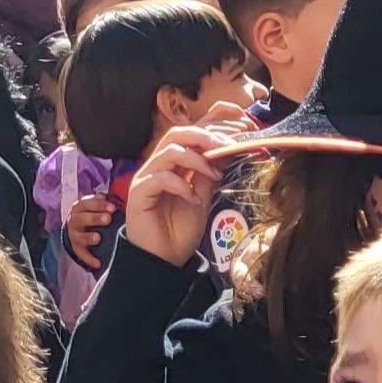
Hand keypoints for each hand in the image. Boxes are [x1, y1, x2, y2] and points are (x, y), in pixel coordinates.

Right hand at [65, 193, 118, 273]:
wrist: (78, 229)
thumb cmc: (93, 214)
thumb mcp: (96, 206)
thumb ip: (103, 201)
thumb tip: (108, 195)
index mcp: (79, 207)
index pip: (86, 203)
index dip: (99, 205)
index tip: (112, 207)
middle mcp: (74, 220)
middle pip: (82, 218)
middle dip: (95, 218)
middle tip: (108, 219)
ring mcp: (74, 235)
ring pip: (79, 236)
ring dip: (88, 237)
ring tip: (98, 238)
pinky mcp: (76, 248)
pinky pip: (81, 254)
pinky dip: (89, 259)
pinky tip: (98, 263)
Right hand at [125, 123, 236, 260]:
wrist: (163, 260)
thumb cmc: (180, 231)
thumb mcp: (203, 198)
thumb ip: (210, 174)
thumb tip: (229, 149)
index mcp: (175, 163)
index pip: (192, 132)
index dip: (215, 122)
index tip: (243, 126)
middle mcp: (159, 165)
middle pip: (178, 133)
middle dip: (206, 136)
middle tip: (229, 145)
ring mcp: (147, 177)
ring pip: (169, 150)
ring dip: (197, 159)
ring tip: (215, 175)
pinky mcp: (138, 192)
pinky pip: (160, 177)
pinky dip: (181, 185)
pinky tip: (193, 200)